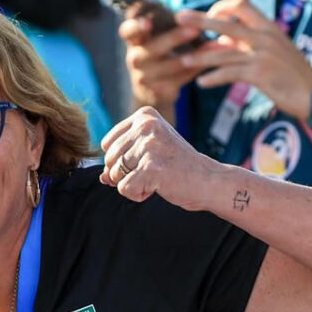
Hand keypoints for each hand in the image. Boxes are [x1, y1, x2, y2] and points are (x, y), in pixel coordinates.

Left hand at [99, 106, 222, 206]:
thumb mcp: (149, 152)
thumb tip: (102, 177)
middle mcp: (146, 125)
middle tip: (153, 171)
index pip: (107, 143)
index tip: (146, 161)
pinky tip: (158, 186)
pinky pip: (125, 188)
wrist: (208, 180)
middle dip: (125, 174)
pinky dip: (138, 194)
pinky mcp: (151, 167)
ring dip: (133, 184)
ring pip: (115, 175)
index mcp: (144, 116)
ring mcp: (149, 145)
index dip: (120, 160)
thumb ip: (122, 159)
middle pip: (109, 160)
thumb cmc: (177, 166)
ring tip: (157, 177)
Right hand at [119, 13, 204, 111]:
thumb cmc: (158, 56)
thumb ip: (165, 26)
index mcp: (135, 42)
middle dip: (174, 38)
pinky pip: (181, 79)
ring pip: (170, 66)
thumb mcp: (154, 41)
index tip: (147, 23)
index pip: (128, 32)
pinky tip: (211, 60)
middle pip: (153, 49)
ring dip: (194, 56)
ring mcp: (145, 77)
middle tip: (195, 29)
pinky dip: (197, 69)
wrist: (150, 93)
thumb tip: (190, 14)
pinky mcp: (159, 91)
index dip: (136, 28)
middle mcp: (136, 59)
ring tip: (212, 47)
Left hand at [176, 0, 311, 119]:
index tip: (209, 17)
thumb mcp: (273, 50)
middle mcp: (264, 36)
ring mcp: (262, 55)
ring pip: (223, 52)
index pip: (241, 4)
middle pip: (226, 22)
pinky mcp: (259, 74)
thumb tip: (221, 39)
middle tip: (179, 18)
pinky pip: (229, 73)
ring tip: (183, 61)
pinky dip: (213, 78)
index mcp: (268, 27)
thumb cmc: (292, 73)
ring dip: (201, 57)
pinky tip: (202, 83)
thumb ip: (249, 42)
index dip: (221, 7)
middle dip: (200, 20)